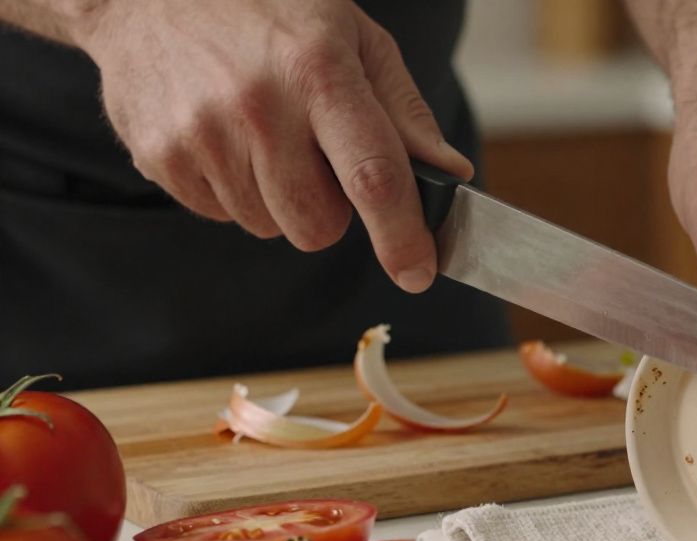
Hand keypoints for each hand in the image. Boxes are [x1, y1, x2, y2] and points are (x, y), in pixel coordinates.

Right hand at [73, 0, 471, 292]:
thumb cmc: (268, 10)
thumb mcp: (353, 37)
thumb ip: (404, 112)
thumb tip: (449, 172)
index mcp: (318, 70)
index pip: (373, 176)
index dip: (401, 236)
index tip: (418, 272)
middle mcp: (258, 106)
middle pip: (316, 226)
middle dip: (330, 211)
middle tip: (317, 157)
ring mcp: (201, 134)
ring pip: (268, 226)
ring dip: (278, 198)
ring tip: (262, 133)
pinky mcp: (160, 156)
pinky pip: (221, 214)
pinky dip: (232, 188)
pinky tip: (224, 135)